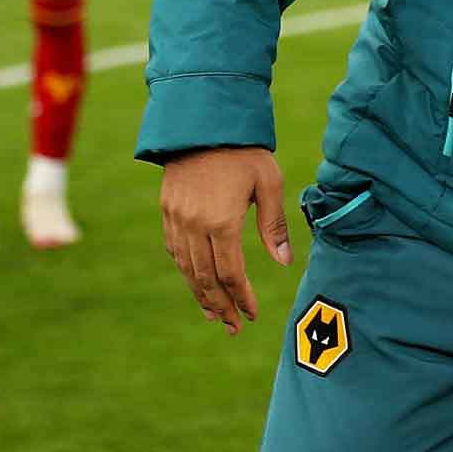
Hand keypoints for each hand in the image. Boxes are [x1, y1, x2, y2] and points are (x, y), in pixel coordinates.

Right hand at [160, 147, 291, 335]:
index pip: (231, 273)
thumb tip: (284, 262)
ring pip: (187, 269)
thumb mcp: (269, 183)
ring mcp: (176, 221)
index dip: (242, 297)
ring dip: (201, 295)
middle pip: (206, 279)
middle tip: (235, 326)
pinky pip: (175, 252)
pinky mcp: (167, 213)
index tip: (253, 314)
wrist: (202, 125)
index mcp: (222, 221)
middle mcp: (194, 226)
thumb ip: (274, 226)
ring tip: (215, 314)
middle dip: (222, 305)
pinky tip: (196, 283)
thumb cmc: (244, 153)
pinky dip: (186, 272)